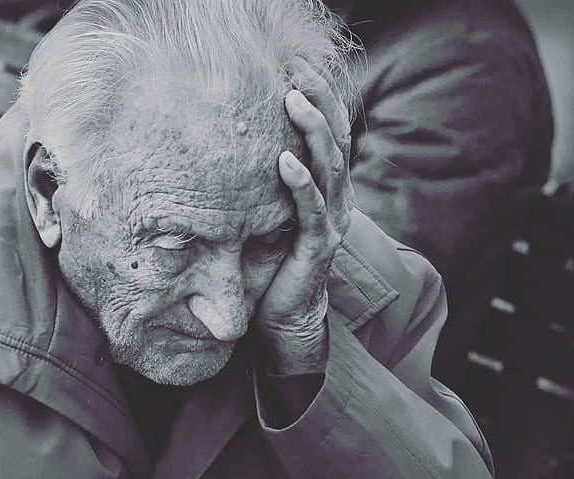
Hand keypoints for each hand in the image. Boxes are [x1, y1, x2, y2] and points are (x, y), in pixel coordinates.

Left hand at [256, 59, 353, 372]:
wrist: (287, 317)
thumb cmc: (276, 265)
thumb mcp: (274, 215)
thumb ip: (270, 186)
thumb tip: (235, 150)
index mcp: (330, 190)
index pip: (331, 135)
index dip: (320, 99)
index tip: (296, 66)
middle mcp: (338, 201)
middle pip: (335, 141)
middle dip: (318, 102)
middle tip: (295, 71)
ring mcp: (332, 223)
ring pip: (329, 168)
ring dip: (311, 132)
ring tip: (291, 101)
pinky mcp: (318, 246)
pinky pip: (311, 210)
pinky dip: (300, 184)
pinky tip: (283, 162)